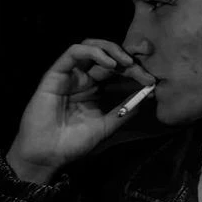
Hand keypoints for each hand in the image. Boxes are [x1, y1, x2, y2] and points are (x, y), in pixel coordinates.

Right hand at [6, 39, 155, 183]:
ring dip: (113, 50)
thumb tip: (147, 96)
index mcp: (96, 89)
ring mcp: (71, 74)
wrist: (48, 154)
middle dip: (130, 60)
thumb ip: (125, 111)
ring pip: (92, 47)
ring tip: (128, 63)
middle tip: (147, 71)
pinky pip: (74, 52)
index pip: (119, 72)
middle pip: (110, 58)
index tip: (153, 81)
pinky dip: (93, 52)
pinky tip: (110, 64)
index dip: (137, 71)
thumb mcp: (107, 126)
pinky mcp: (56, 72)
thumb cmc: (73, 143)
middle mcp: (84, 78)